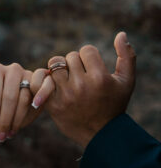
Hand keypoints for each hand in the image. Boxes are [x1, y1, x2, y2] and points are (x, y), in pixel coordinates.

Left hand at [0, 63, 41, 142]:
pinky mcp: (41, 81)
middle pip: (10, 97)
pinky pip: (42, 91)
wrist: (9, 111)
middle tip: (1, 136)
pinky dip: (38, 103)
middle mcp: (13, 69)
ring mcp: (28, 73)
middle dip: (5, 120)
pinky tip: (31, 115)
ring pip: (24, 99)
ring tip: (10, 133)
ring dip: (17, 119)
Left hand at [31, 32, 135, 148]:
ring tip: (68, 78)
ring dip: (61, 69)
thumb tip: (120, 34)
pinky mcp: (52, 104)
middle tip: (81, 75)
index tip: (92, 68)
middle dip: (76, 63)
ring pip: (55, 64)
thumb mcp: (127, 82)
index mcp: (100, 78)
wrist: (100, 134)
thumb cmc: (114, 105)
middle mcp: (81, 85)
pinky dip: (44, 79)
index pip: (86, 50)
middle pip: (70, 56)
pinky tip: (53, 83)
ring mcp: (65, 95)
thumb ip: (128, 56)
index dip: (90, 57)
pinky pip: (40, 81)